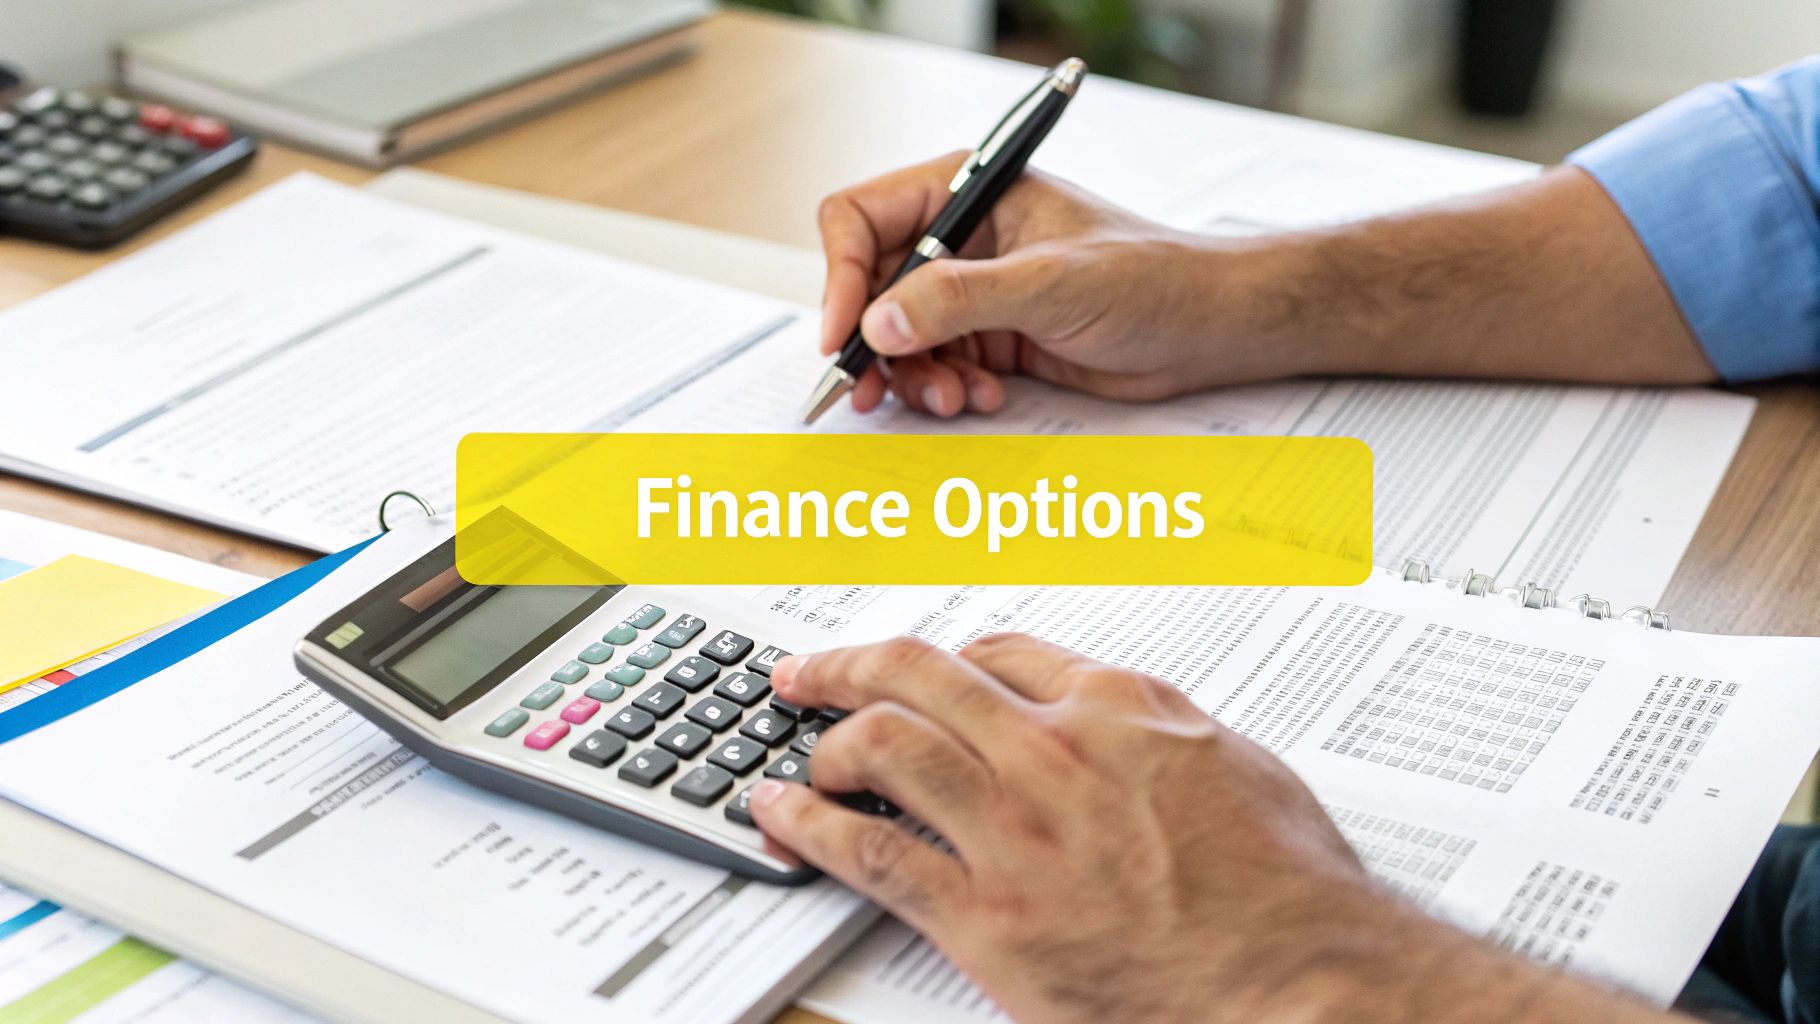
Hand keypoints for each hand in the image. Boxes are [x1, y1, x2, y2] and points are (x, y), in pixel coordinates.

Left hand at [749, 634, 1675, 1023]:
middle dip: (851, 666)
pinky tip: (777, 816)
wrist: (1303, 980)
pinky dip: (807, 825)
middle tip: (807, 674)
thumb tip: (1123, 721)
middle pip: (920, 675)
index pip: (1003, 651)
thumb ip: (1157, 732)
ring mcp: (1015, 829)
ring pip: (882, 745)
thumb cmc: (1289, 889)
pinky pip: (869, 851)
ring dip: (826, 742)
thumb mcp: (1236, 767)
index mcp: (1119, 707)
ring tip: (802, 755)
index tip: (926, 670)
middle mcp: (1055, 750)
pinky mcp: (987, 915)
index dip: (949, 658)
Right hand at [816, 153, 1311, 416]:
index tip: (845, 334)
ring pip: (900, 336)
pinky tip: (980, 398)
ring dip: (914, 375)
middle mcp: (961, 238)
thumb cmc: (1150, 279)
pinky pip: (937, 365)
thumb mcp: (1051, 285)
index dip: (840, 276)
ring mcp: (974, 290)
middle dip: (875, 342)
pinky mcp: (992, 337)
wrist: (1207, 329)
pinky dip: (945, 389)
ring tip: (951, 398)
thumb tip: (882, 320)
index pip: (861, 219)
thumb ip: (961, 300)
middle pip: (871, 287)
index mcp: (968, 193)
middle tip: (873, 392)